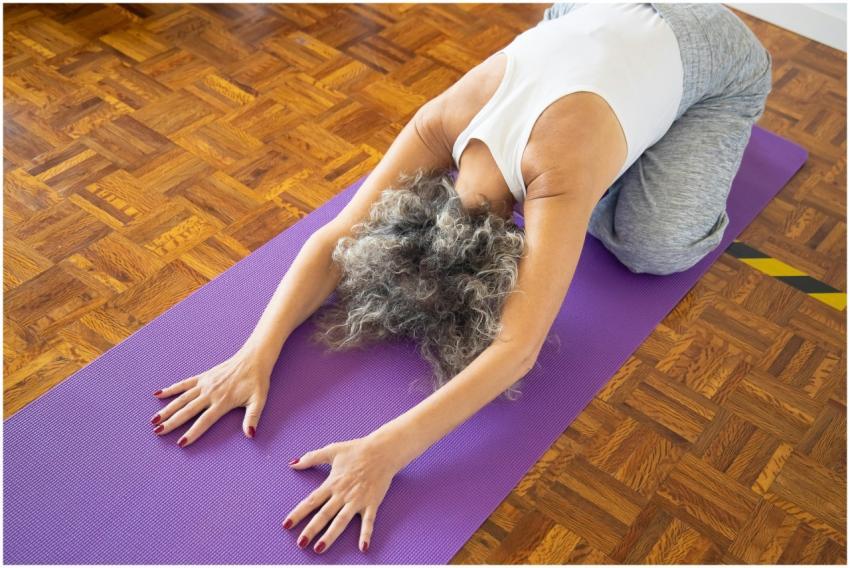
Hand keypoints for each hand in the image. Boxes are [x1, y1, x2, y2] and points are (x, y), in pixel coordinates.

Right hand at [150, 347, 271, 446]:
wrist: (253, 359)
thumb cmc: (257, 382)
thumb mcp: (259, 400)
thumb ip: (253, 418)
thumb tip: (250, 435)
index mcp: (223, 401)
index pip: (205, 420)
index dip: (193, 432)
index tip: (181, 443)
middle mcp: (210, 393)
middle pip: (187, 410)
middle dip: (172, 422)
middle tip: (157, 432)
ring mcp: (205, 384)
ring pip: (182, 398)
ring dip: (167, 409)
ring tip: (154, 420)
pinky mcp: (203, 377)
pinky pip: (184, 384)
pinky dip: (170, 389)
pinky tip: (157, 394)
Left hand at [282, 434, 403, 553]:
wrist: (382, 450)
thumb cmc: (357, 449)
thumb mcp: (332, 450)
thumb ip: (311, 458)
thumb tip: (292, 463)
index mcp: (332, 483)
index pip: (311, 501)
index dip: (298, 513)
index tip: (286, 525)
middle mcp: (342, 494)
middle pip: (324, 515)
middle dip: (311, 530)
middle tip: (300, 543)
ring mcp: (357, 500)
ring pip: (341, 521)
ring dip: (330, 535)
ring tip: (319, 548)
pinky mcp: (372, 503)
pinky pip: (368, 521)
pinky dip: (366, 534)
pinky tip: (363, 548)